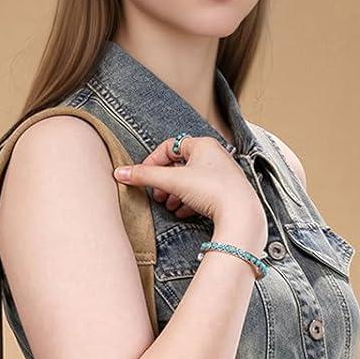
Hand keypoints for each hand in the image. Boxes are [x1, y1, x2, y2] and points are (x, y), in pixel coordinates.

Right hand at [113, 135, 266, 247]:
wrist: (240, 214)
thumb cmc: (212, 190)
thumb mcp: (173, 181)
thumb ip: (144, 176)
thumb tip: (119, 173)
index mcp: (203, 145)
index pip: (169, 147)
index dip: (153, 162)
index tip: (143, 177)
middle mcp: (214, 156)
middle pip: (179, 165)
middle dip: (164, 182)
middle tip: (156, 194)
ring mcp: (221, 175)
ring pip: (189, 181)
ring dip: (175, 194)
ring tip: (168, 205)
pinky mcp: (226, 193)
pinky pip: (201, 194)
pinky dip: (188, 202)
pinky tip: (182, 212)